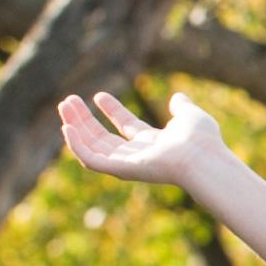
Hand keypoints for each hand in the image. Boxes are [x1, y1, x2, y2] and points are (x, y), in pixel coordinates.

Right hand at [58, 89, 232, 193]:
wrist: (202, 157)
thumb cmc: (202, 140)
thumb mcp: (190, 116)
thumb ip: (182, 107)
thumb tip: (178, 97)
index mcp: (153, 142)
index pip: (126, 126)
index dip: (112, 110)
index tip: (98, 95)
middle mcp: (138, 155)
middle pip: (104, 137)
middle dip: (85, 119)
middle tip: (69, 100)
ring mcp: (128, 164)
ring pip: (93, 147)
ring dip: (76, 128)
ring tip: (64, 107)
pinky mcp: (120, 170)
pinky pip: (91, 160)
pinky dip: (77, 146)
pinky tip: (67, 128)